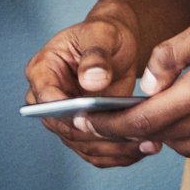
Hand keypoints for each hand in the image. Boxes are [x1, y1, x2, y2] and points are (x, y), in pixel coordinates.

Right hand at [25, 11, 157, 167]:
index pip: (45, 98)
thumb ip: (95, 56)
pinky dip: (119, 154)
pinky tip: (144, 148)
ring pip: (83, 145)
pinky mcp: (84, 131)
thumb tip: (92, 80)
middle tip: (132, 135)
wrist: (116, 45)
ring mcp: (66, 118)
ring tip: (147, 144)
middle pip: (65, 129)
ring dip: (114, 150)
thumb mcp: (101, 35)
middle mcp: (49, 99)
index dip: (67, 111)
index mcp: (42, 71)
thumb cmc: (103, 34)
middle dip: (99, 136)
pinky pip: (97, 151)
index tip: (93, 117)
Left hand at [90, 5, 189, 168]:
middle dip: (138, 127)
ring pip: (187, 149)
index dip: (111, 125)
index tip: (87, 122)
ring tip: (169, 108)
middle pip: (163, 137)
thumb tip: (146, 85)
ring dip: (169, 134)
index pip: (146, 120)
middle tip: (124, 111)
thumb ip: (170, 56)